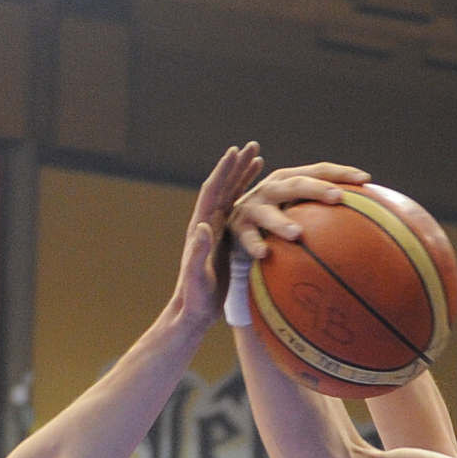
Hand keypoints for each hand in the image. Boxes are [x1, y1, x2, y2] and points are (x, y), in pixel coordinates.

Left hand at [165, 142, 265, 331]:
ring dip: (244, 177)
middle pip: (223, 187)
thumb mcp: (197, 276)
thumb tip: (204, 226)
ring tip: (259, 158)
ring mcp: (218, 231)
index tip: (235, 152)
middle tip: (252, 146)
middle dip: (236, 166)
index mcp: (201, 228)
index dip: (223, 172)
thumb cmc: (195, 298)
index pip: (212, 192)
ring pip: (233, 197)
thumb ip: (198, 251)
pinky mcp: (227, 241)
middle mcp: (209, 223)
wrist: (193, 311)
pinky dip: (250, 199)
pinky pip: (242, 213)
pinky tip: (263, 193)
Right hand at [228, 163, 374, 258]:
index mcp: (289, 179)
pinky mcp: (238, 226)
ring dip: (281, 222)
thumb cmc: (278, 222)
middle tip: (337, 197)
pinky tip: (265, 254)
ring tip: (297, 235)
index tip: (365, 179)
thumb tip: (374, 226)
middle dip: (316, 188)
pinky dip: (255, 244)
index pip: (318, 170)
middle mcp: (271, 188)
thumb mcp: (298, 212)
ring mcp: (253, 206)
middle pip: (296, 184)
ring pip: (268, 212)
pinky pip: (247, 237)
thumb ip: (326, 215)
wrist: (232, 225)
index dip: (341, 172)